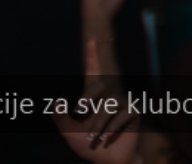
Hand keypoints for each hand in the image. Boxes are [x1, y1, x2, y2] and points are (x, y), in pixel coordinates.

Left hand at [53, 38, 138, 161]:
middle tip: (82, 122)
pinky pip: (121, 114)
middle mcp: (109, 97)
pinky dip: (111, 128)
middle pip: (99, 86)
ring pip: (108, 104)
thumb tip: (57, 101)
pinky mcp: (134, 113)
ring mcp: (123, 104)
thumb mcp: (68, 133)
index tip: (91, 40)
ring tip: (95, 139)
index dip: (92, 57)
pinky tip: (107, 139)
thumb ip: (60, 118)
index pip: (93, 73)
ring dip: (98, 124)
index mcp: (94, 99)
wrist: (108, 162)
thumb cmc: (88, 148)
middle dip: (88, 102)